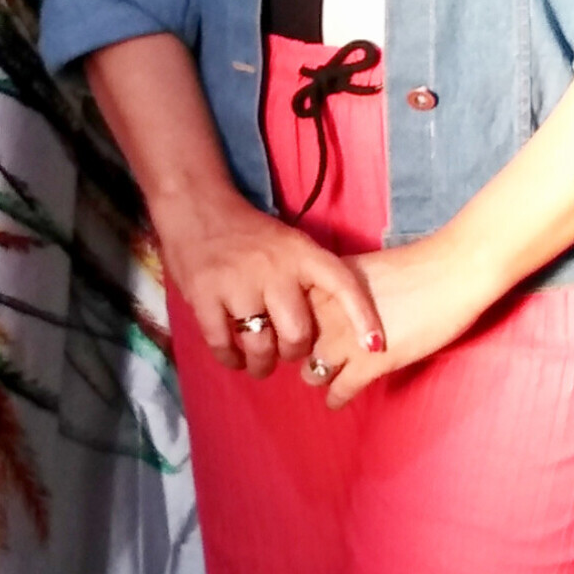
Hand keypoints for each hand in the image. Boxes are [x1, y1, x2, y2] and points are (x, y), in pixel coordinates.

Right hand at [159, 190, 384, 379]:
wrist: (197, 207)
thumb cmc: (251, 235)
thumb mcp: (290, 244)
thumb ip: (310, 278)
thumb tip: (340, 326)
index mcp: (300, 253)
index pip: (342, 284)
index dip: (363, 317)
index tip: (375, 346)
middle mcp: (273, 268)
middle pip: (298, 333)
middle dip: (295, 352)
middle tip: (287, 353)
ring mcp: (236, 283)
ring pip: (260, 345)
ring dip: (262, 364)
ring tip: (261, 366)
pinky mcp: (203, 296)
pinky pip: (223, 344)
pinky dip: (231, 359)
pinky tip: (235, 358)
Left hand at [312, 233, 502, 409]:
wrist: (452, 272)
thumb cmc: (418, 267)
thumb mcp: (364, 271)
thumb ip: (341, 291)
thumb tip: (332, 310)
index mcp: (325, 284)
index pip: (291, 313)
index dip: (295, 327)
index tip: (300, 335)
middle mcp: (327, 312)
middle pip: (297, 345)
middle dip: (304, 354)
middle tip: (318, 358)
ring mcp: (345, 339)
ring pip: (312, 371)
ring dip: (319, 376)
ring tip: (327, 379)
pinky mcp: (369, 363)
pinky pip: (339, 389)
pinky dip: (336, 398)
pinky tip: (337, 400)